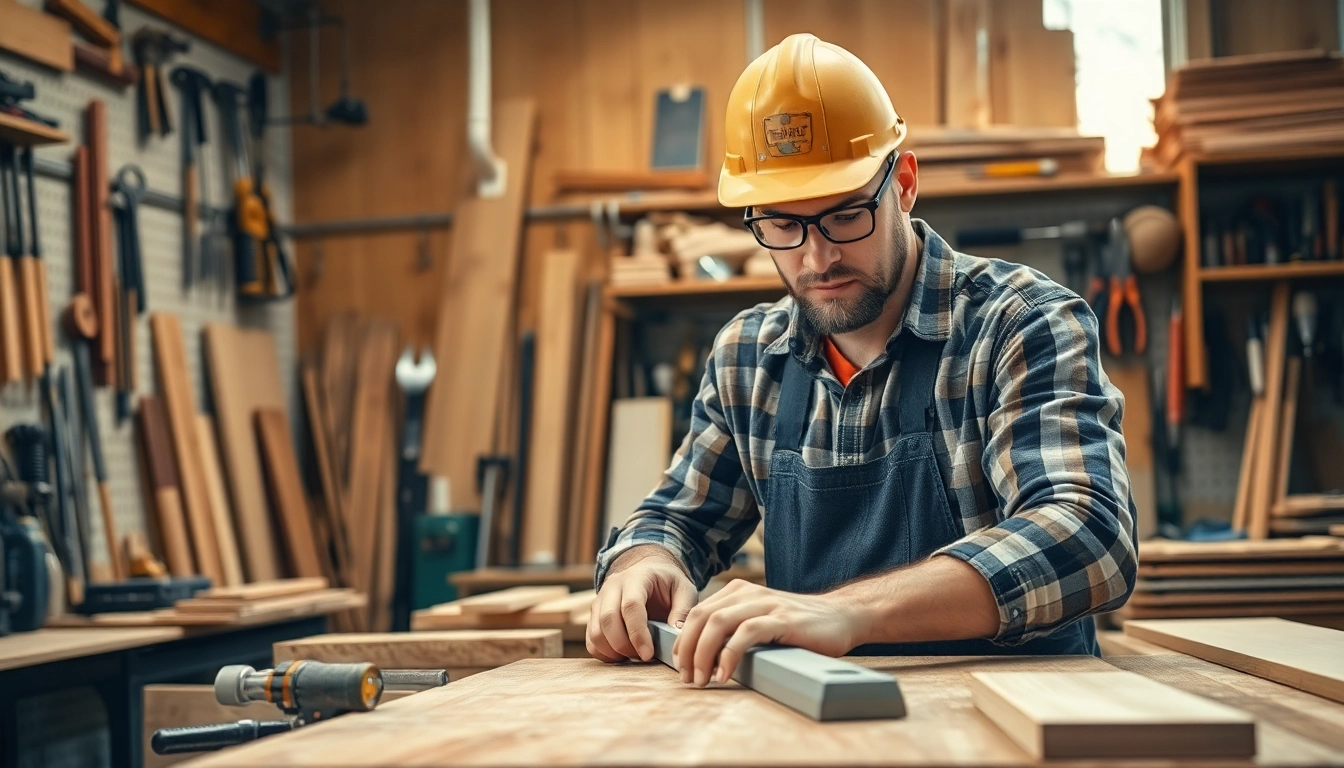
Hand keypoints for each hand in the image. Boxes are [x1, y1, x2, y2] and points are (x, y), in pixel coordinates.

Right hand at [587, 545, 698, 662]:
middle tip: (644, 657)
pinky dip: (604, 654)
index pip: (630, 606)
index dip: (637, 633)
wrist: (648, 571)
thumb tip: (676, 634)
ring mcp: (599, 601)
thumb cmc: (667, 583)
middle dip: (625, 646)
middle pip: (608, 620)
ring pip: (596, 632)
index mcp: (636, 578)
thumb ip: (683, 610)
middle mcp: (612, 587)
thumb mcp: (684, 589)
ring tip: (635, 656)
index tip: (648, 654)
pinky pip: (591, 640)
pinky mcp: (594, 616)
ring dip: (613, 651)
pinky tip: (622, 656)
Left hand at [671, 580, 866, 686]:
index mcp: (739, 591)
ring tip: (701, 680)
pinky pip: (746, 634)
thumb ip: (736, 626)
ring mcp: (765, 604)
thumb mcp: (761, 619)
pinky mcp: (782, 619)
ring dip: (703, 654)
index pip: (697, 612)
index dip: (683, 639)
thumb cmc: (800, 625)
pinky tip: (725, 674)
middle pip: (701, 617)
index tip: (681, 665)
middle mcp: (748, 593)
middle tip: (687, 677)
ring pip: (718, 623)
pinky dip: (729, 655)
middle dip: (688, 649)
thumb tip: (703, 653)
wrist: (843, 616)